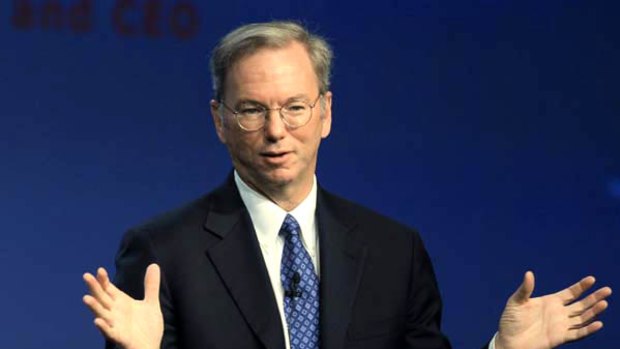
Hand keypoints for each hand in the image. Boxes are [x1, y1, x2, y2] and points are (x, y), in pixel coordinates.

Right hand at [82, 264, 163, 348]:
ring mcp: (116, 325)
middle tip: (86, 276)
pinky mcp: (120, 337)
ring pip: (102, 314)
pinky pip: (109, 332)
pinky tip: (97, 321)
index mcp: (121, 303)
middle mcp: (115, 313)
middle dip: (94, 288)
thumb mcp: (151, 303)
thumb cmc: (148, 327)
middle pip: (102, 298)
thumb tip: (154, 264)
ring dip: (94, 307)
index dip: (104, 280)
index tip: (100, 269)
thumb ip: (151, 286)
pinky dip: (103, 327)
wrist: (151, 347)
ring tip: (86, 298)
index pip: (109, 289)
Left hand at [496, 271, 611, 348]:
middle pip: (581, 304)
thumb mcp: (516, 302)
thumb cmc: (510, 320)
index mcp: (550, 302)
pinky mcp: (560, 337)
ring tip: (604, 303)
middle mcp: (559, 313)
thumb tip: (528, 273)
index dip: (581, 286)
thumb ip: (525, 289)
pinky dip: (588, 329)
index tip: (592, 279)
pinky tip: (598, 323)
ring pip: (582, 317)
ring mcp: (561, 325)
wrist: (508, 341)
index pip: (570, 293)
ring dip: (594, 311)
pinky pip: (578, 334)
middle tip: (607, 290)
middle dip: (594, 297)